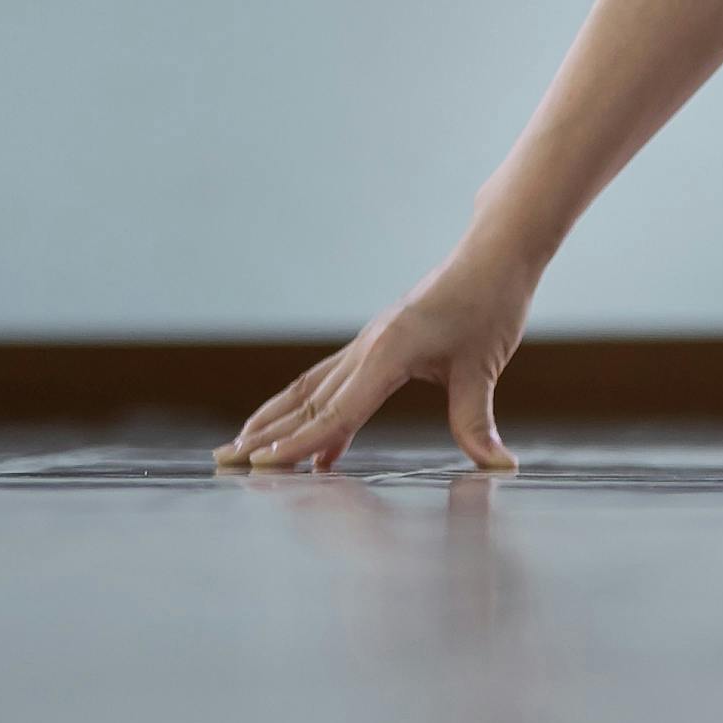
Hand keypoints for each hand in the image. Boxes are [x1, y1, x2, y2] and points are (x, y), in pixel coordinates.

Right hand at [223, 245, 534, 472]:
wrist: (492, 256)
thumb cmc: (489, 304)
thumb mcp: (484, 366)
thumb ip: (477, 421)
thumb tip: (498, 467)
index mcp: (387, 351)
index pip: (337, 411)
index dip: (300, 444)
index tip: (264, 466)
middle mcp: (366, 347)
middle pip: (306, 401)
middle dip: (264, 435)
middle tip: (224, 462)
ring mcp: (367, 344)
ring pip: (310, 390)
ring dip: (274, 420)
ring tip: (241, 447)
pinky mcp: (376, 345)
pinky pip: (332, 384)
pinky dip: (314, 414)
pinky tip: (315, 449)